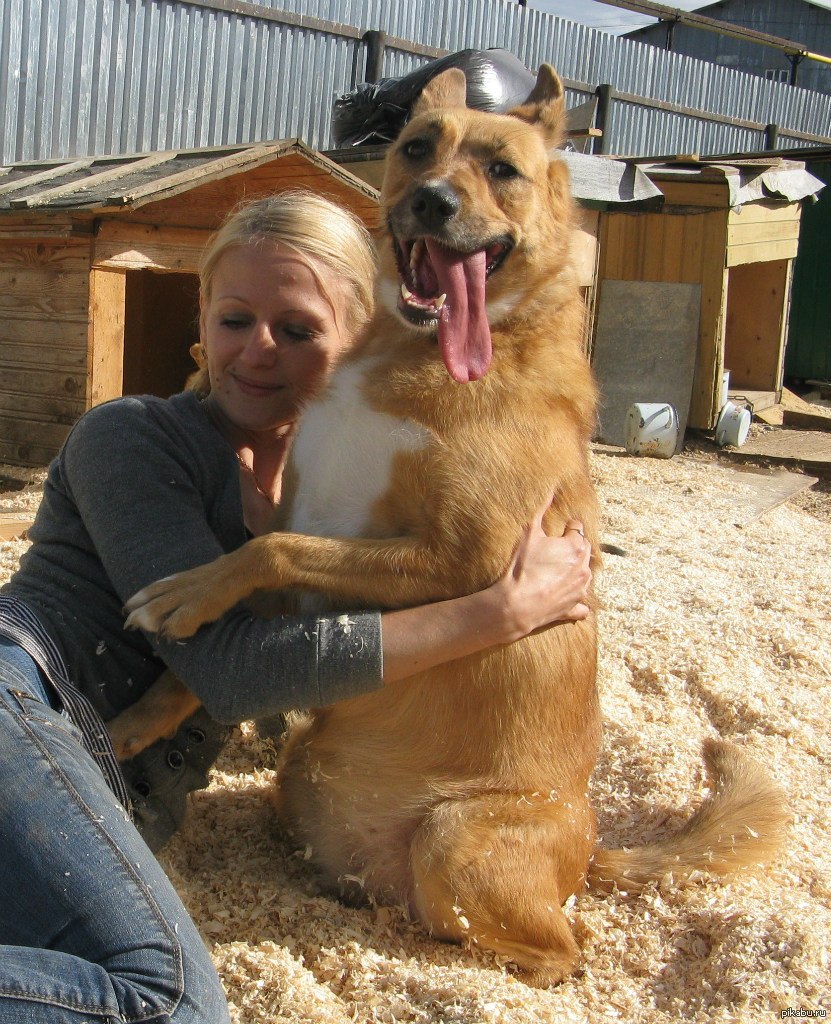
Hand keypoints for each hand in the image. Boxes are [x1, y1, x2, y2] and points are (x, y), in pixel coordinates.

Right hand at [493, 502, 591, 641]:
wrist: (516, 605)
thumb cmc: (522, 567)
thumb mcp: (528, 533)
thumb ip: (540, 509)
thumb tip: (550, 488)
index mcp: (576, 547)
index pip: (577, 528)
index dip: (565, 526)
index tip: (556, 530)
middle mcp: (584, 568)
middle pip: (585, 550)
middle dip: (573, 547)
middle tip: (556, 548)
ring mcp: (581, 589)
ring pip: (586, 574)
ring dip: (576, 569)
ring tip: (558, 569)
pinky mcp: (574, 607)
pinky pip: (582, 605)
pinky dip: (577, 600)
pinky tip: (565, 596)